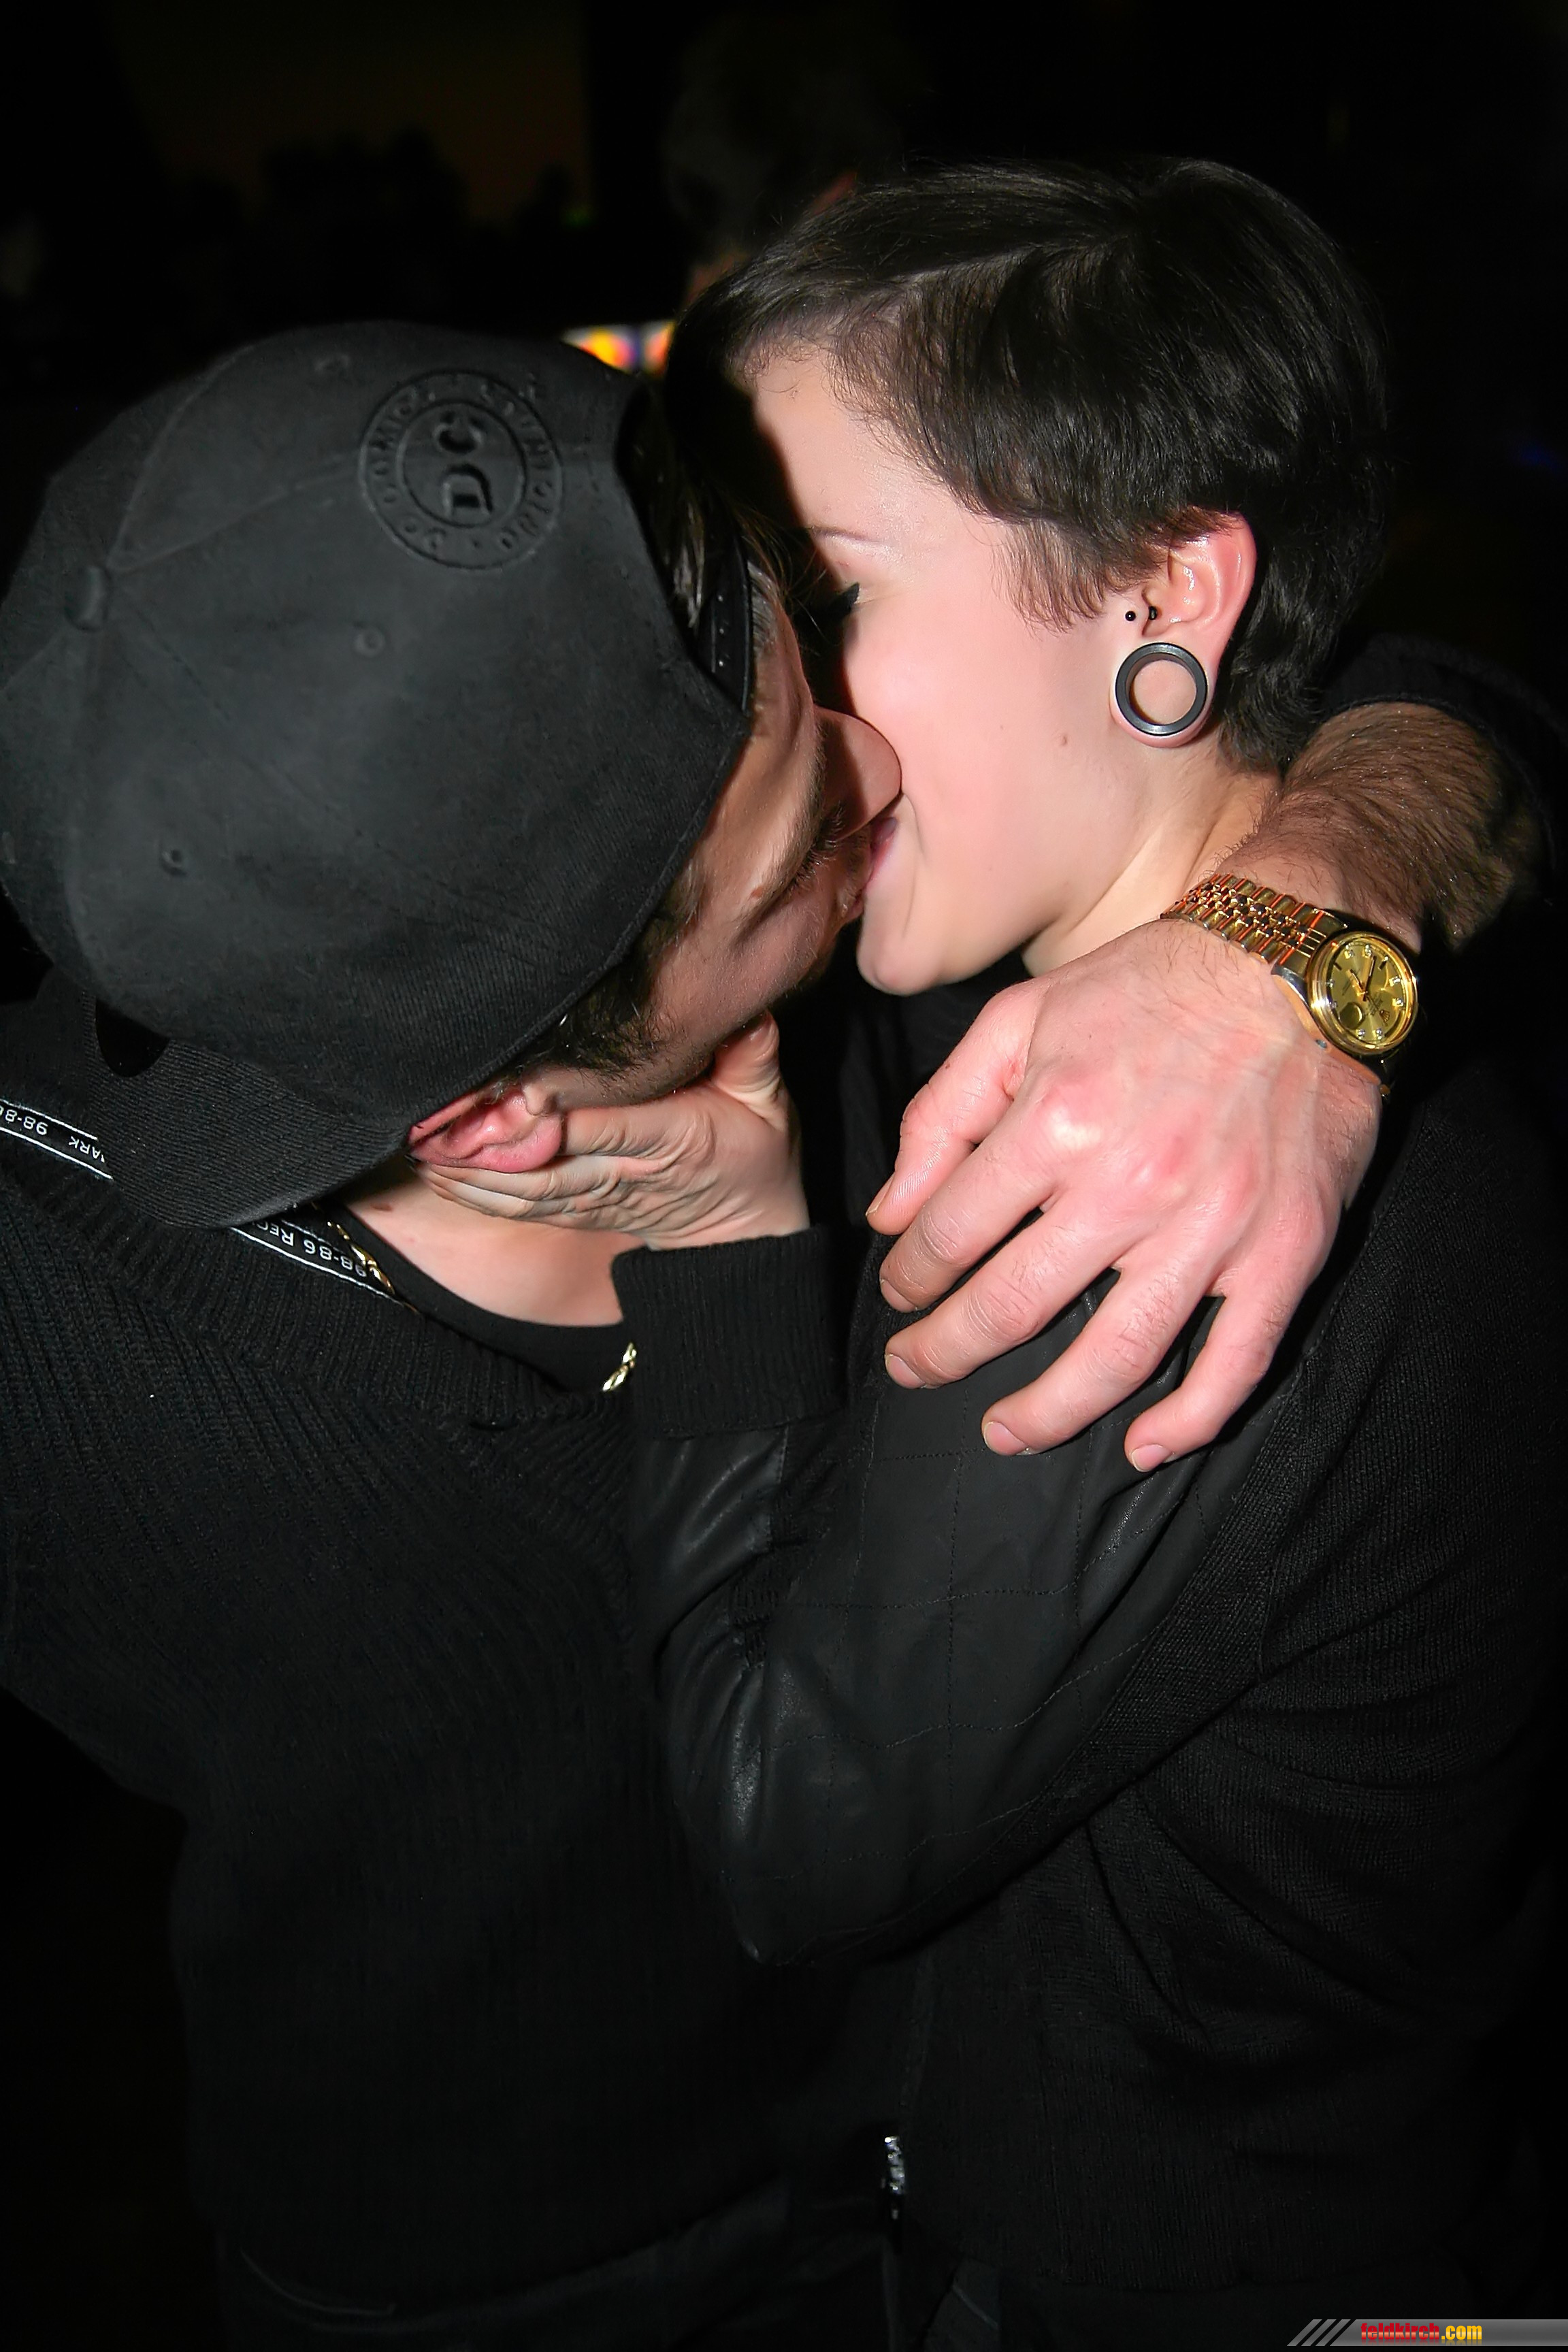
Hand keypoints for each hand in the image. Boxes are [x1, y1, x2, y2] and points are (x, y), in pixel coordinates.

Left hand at [417, 1016, 808, 1247]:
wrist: (746, 1230)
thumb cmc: (755, 1151)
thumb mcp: (770, 1100)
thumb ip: (752, 1055)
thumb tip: (750, 1013)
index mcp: (671, 1139)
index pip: (605, 1124)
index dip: (555, 1115)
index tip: (510, 1097)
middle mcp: (627, 1171)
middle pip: (548, 1162)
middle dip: (487, 1149)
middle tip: (433, 1126)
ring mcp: (601, 1196)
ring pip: (527, 1190)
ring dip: (471, 1175)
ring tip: (422, 1149)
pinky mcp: (584, 1211)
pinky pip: (526, 1208)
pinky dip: (481, 1195)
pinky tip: (440, 1176)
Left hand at [869, 921, 1380, 1466]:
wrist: (1300, 964)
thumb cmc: (1149, 986)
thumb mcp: (1021, 1017)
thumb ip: (943, 1116)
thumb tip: (890, 1216)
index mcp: (1057, 1119)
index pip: (952, 1234)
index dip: (911, 1278)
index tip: (901, 1292)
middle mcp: (1131, 1183)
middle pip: (1012, 1307)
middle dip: (945, 1352)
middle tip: (915, 1370)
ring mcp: (1215, 1227)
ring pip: (1115, 1358)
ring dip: (1046, 1414)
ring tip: (1004, 1433)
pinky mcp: (1285, 1252)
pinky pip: (1235, 1364)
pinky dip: (1188, 1422)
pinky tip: (1142, 1447)